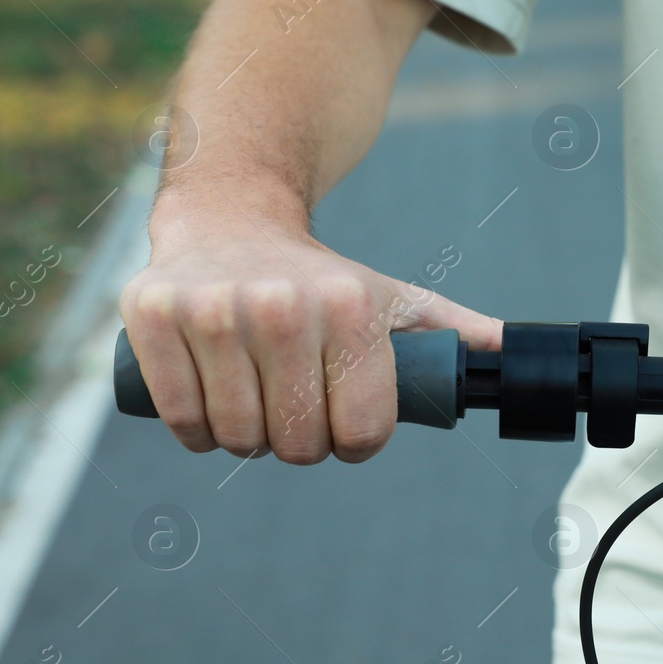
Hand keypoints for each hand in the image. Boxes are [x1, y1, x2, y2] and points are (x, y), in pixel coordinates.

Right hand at [119, 195, 503, 463]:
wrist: (232, 218)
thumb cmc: (322, 278)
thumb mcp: (392, 296)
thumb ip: (454, 330)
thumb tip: (511, 351)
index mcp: (349, 308)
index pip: (360, 432)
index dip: (355, 443)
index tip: (346, 428)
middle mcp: (281, 306)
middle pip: (296, 443)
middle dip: (300, 445)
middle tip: (295, 414)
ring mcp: (212, 309)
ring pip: (236, 438)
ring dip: (247, 441)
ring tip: (256, 404)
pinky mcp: (151, 313)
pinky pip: (179, 419)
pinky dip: (196, 432)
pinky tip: (211, 407)